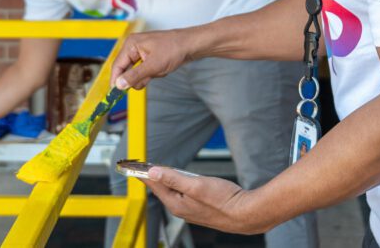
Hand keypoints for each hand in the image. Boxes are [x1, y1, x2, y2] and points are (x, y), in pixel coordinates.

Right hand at [111, 29, 195, 89]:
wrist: (190, 45)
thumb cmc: (174, 49)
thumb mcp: (153, 66)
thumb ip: (134, 76)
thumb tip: (119, 84)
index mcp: (131, 45)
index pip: (117, 65)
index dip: (116, 80)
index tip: (115, 94)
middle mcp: (134, 48)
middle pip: (126, 70)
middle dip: (139, 77)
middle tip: (150, 76)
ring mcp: (141, 53)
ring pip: (136, 73)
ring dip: (147, 76)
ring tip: (159, 69)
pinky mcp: (148, 58)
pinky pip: (145, 72)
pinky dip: (152, 74)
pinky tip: (162, 69)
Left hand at [142, 168, 265, 234]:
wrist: (245, 214)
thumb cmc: (223, 200)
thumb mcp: (196, 185)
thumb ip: (173, 178)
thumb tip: (153, 171)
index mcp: (176, 203)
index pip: (154, 184)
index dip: (143, 172)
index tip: (133, 165)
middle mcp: (181, 208)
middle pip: (162, 188)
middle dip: (153, 176)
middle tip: (144, 164)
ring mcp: (190, 209)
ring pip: (173, 191)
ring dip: (166, 179)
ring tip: (158, 169)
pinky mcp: (199, 208)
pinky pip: (183, 194)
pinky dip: (178, 184)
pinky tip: (182, 179)